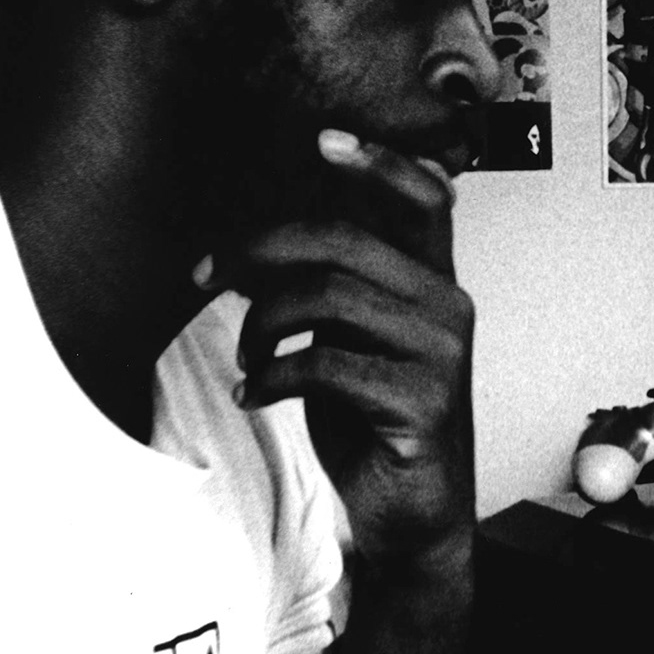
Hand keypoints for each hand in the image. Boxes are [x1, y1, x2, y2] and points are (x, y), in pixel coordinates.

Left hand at [206, 128, 474, 570]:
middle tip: (205, 273)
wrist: (411, 515)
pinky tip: (254, 393)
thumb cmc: (375, 424)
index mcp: (433, 285)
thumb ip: (327, 293)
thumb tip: (249, 257)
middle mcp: (448, 307)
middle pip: (344, 241)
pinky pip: (325, 364)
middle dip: (259, 248)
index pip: (424, 201)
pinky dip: (270, 376)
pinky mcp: (422, 402)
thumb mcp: (350, 343)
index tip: (323, 138)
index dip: (377, 163)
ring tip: (246, 356)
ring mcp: (441, 354)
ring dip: (261, 323)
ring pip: (328, 297)